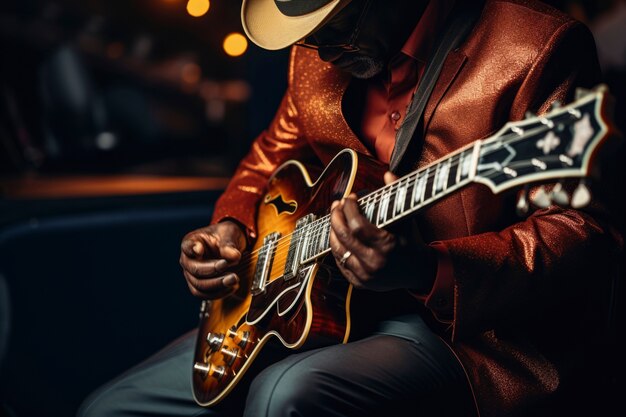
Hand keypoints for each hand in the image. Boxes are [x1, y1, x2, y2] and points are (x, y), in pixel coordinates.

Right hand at [180, 221, 246, 298]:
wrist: (229, 246)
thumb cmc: (226, 236)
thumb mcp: (229, 234)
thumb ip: (229, 245)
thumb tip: (234, 257)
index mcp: (192, 241)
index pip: (188, 246)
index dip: (192, 249)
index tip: (200, 250)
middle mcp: (187, 259)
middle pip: (194, 270)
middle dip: (213, 271)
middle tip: (230, 269)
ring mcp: (191, 274)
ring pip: (198, 286)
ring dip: (217, 285)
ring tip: (234, 280)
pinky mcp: (199, 285)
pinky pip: (205, 294)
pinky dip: (219, 293)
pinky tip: (233, 287)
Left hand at [329, 172, 436, 291]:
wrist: (418, 272)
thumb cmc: (412, 241)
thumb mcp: (408, 218)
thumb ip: (397, 195)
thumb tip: (387, 173)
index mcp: (386, 247)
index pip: (357, 225)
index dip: (349, 209)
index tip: (349, 198)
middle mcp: (374, 263)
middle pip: (344, 237)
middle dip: (336, 217)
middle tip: (336, 205)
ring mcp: (365, 275)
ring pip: (338, 250)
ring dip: (333, 231)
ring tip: (334, 217)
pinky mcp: (359, 283)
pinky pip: (340, 263)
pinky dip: (337, 248)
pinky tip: (337, 235)